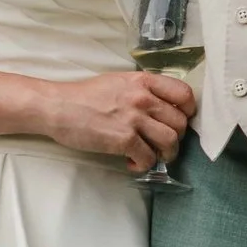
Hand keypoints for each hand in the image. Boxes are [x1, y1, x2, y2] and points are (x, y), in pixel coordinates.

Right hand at [40, 71, 197, 172]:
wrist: (58, 107)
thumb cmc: (85, 96)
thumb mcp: (118, 82)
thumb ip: (142, 91)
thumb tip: (162, 109)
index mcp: (142, 81)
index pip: (184, 94)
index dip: (188, 111)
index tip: (179, 120)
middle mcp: (142, 98)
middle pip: (180, 122)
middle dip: (175, 138)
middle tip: (160, 144)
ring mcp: (134, 118)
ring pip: (171, 141)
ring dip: (164, 154)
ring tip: (150, 155)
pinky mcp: (123, 139)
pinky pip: (149, 158)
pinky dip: (143, 165)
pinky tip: (131, 162)